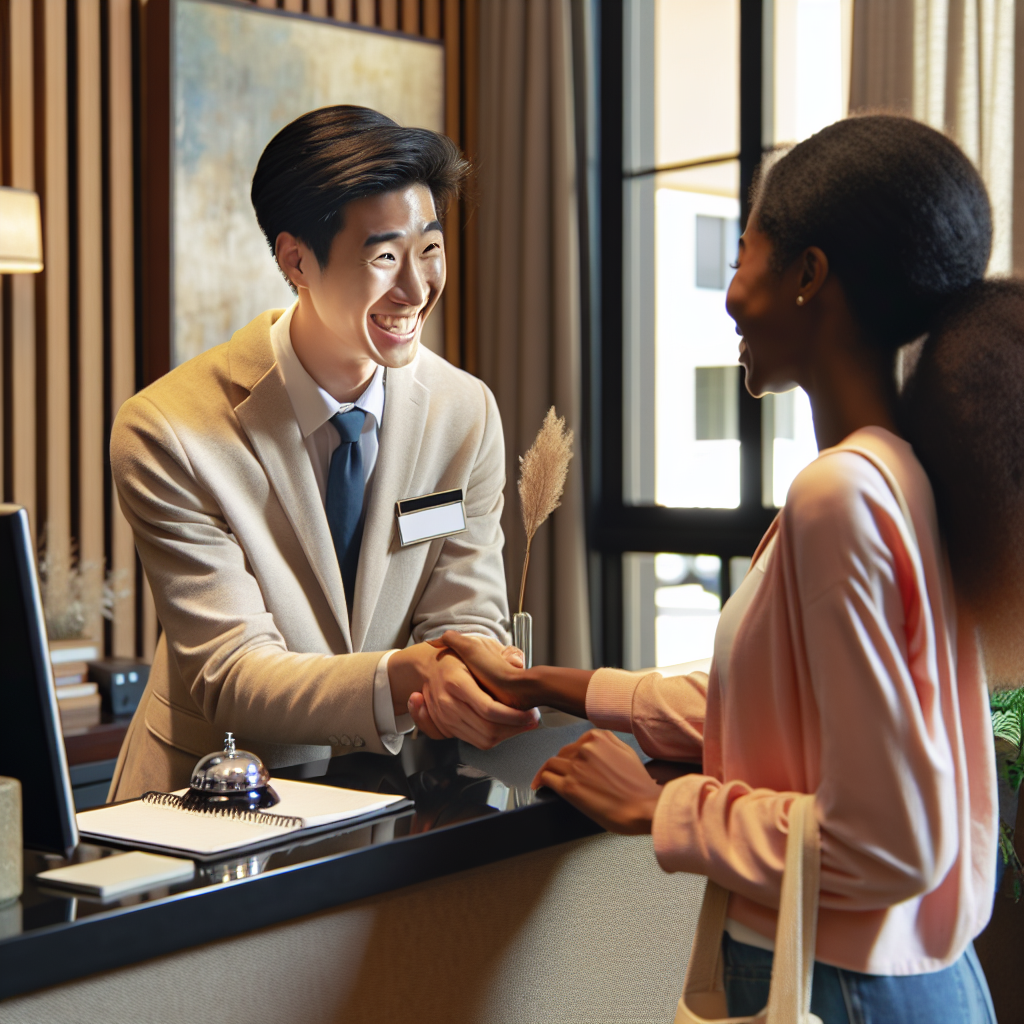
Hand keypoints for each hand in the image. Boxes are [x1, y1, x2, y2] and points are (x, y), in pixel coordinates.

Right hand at [392, 640, 538, 748]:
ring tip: (522, 723)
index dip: (513, 716)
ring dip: (507, 735)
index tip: (530, 714)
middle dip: (515, 729)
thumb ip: (500, 653)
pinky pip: (475, 741)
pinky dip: (494, 738)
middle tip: (532, 720)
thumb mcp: (476, 646)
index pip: (489, 709)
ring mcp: (446, 718)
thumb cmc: (455, 657)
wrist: (427, 667)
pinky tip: (505, 727)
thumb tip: (517, 662)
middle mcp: (448, 703)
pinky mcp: (447, 728)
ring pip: (483, 740)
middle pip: (488, 730)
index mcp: (456, 681)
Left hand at [531, 730, 661, 834]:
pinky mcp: (569, 787)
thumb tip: (595, 746)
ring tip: (544, 780)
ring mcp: (575, 767)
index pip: (576, 742)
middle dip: (561, 764)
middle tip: (560, 774)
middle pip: (563, 753)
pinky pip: (547, 778)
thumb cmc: (639, 787)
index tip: (568, 761)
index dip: (571, 755)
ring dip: (548, 772)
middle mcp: (584, 749)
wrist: (644, 807)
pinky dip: (540, 781)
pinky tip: (538, 786)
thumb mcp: (627, 752)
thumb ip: (609, 743)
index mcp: (599, 738)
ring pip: (551, 764)